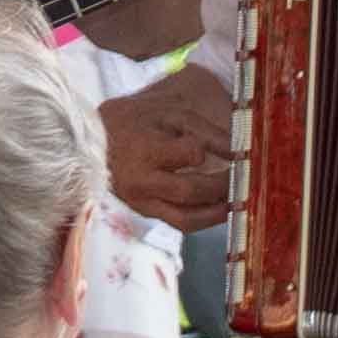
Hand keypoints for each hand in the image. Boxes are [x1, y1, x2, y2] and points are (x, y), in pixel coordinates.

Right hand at [100, 67, 232, 229]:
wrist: (95, 141)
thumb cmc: (138, 121)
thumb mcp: (170, 114)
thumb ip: (206, 131)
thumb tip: (239, 150)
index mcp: (146, 148)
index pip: (188, 153)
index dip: (214, 151)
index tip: (233, 149)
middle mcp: (142, 180)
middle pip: (190, 191)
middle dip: (223, 185)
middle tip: (243, 176)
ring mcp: (142, 202)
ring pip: (186, 218)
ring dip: (218, 213)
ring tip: (237, 200)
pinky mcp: (146, 212)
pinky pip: (179, 223)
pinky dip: (204, 218)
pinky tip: (220, 208)